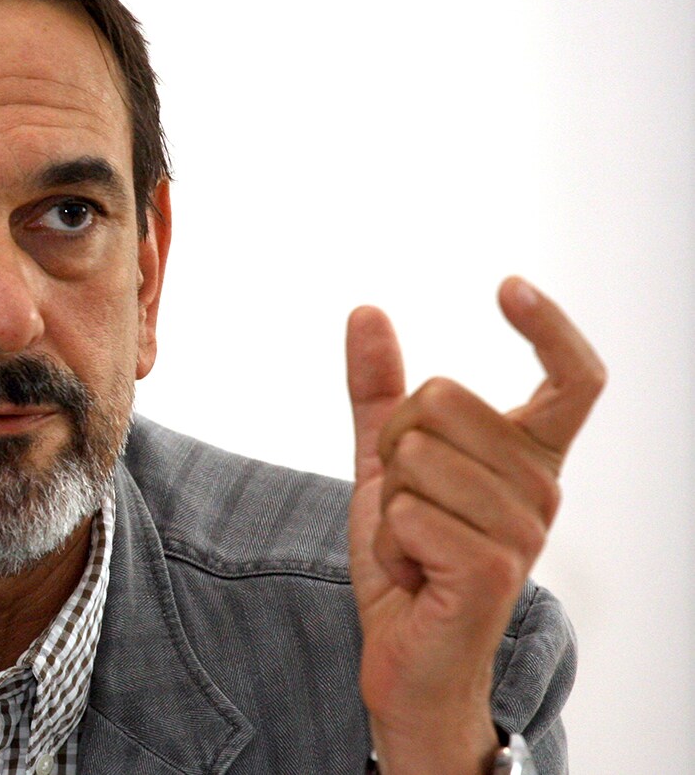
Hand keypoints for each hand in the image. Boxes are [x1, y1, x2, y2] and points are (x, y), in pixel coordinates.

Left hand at [346, 277, 603, 773]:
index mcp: (528, 460)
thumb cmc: (411, 562)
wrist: (408, 656)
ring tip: (414, 545)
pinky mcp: (491, 568)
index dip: (550, 325)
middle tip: (409, 505)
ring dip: (389, 503)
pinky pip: (404, 510)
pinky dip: (386, 540)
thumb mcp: (387, 463)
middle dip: (394, 446)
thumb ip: (380, 391)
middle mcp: (541, 490)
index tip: (508, 287)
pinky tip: (414, 574)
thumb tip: (367, 310)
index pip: (575, 380)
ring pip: (413, 454)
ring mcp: (523, 531)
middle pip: (440, 397)